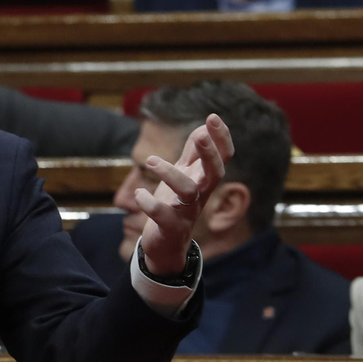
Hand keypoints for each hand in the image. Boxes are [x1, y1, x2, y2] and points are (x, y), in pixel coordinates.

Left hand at [135, 113, 234, 274]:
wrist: (166, 244)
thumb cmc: (176, 205)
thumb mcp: (185, 176)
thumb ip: (194, 153)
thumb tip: (203, 127)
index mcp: (204, 179)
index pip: (223, 157)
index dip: (221, 138)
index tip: (213, 117)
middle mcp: (200, 194)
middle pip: (215, 174)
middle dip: (210, 154)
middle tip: (201, 136)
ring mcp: (187, 212)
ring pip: (188, 192)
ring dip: (171, 174)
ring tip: (151, 161)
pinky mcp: (170, 227)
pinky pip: (163, 214)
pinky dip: (149, 203)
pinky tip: (139, 193)